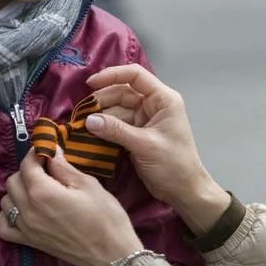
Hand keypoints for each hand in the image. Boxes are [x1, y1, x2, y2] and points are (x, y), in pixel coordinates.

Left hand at [0, 149, 142, 265]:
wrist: (112, 254)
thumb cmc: (105, 217)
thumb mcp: (88, 184)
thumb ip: (64, 167)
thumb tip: (51, 151)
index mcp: (42, 192)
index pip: (27, 164)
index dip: (35, 153)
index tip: (46, 150)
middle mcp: (28, 210)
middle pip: (13, 180)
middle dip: (27, 170)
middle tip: (46, 169)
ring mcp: (26, 228)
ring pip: (6, 201)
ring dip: (18, 191)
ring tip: (37, 189)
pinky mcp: (29, 242)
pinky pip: (4, 226)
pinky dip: (9, 215)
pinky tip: (24, 209)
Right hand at [85, 64, 228, 233]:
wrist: (184, 191)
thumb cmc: (173, 165)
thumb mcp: (145, 145)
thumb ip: (116, 131)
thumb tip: (89, 120)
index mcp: (163, 99)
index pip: (135, 76)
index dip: (112, 75)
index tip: (91, 83)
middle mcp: (153, 105)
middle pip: (122, 93)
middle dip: (102, 101)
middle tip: (81, 113)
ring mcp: (144, 119)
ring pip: (117, 109)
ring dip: (100, 116)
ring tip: (81, 124)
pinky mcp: (137, 133)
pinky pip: (117, 124)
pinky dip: (104, 128)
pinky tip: (90, 132)